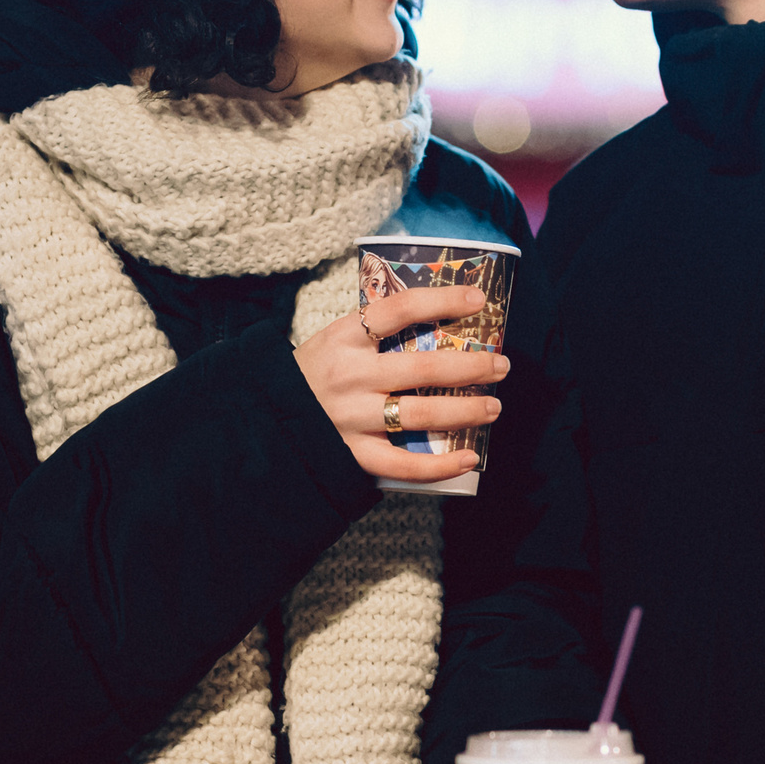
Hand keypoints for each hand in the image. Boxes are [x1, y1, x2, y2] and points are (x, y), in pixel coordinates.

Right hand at [294, 285, 507, 483]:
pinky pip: (403, 464)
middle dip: (471, 367)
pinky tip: (469, 458)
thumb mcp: (333, 341)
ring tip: (494, 406)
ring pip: (420, 415)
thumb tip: (437, 318)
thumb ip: (373, 333)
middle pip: (422, 368)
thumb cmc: (311, 375)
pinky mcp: (352, 453)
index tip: (478, 299)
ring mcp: (350, 417)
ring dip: (465, 410)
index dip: (441, 301)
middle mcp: (348, 376)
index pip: (398, 310)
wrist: (263, 419)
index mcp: (342, 339)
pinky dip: (439, 465)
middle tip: (501, 366)